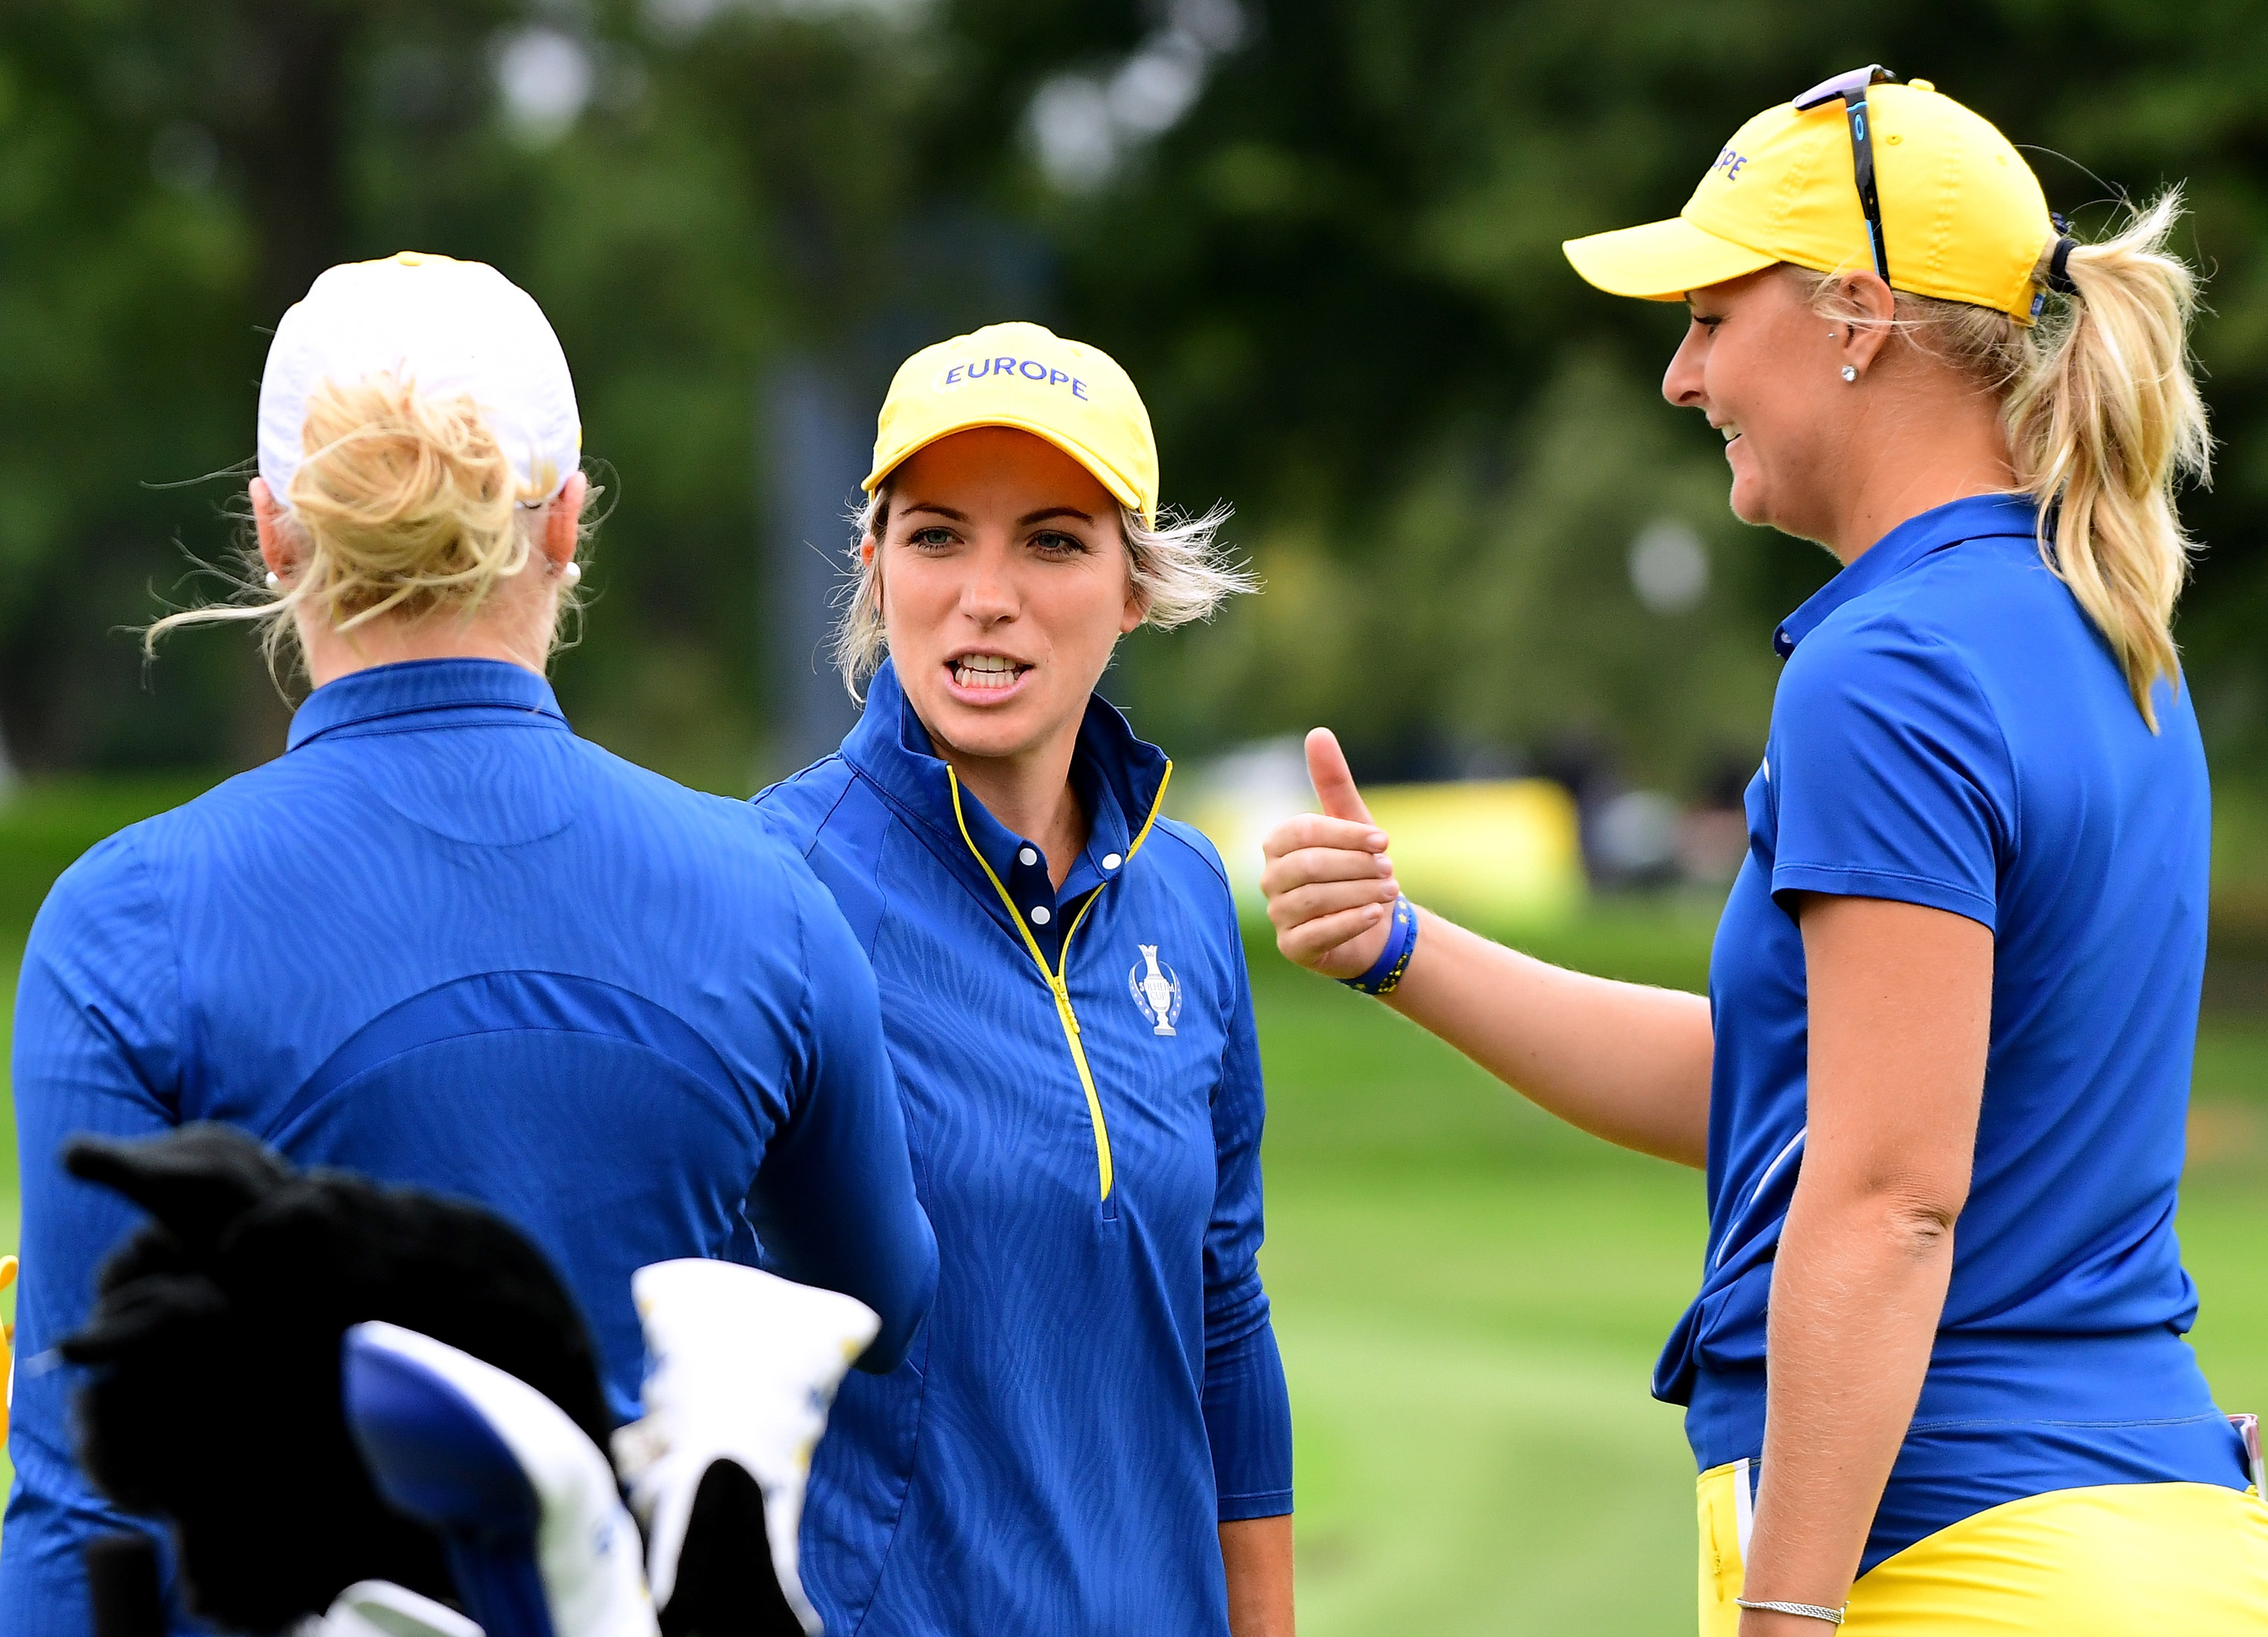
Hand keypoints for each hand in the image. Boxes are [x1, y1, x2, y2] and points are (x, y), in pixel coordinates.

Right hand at [1259, 728, 1402, 979]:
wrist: (1374, 925)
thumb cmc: (1357, 868)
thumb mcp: (1352, 823)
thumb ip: (1333, 782)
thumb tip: (1318, 733)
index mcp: (1278, 844)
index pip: (1303, 833)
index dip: (1345, 835)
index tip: (1383, 840)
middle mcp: (1271, 878)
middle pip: (1307, 866)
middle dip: (1354, 865)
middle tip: (1390, 869)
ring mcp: (1279, 915)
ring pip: (1312, 899)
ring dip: (1358, 892)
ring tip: (1391, 891)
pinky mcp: (1293, 948)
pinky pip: (1315, 934)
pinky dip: (1348, 921)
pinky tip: (1374, 914)